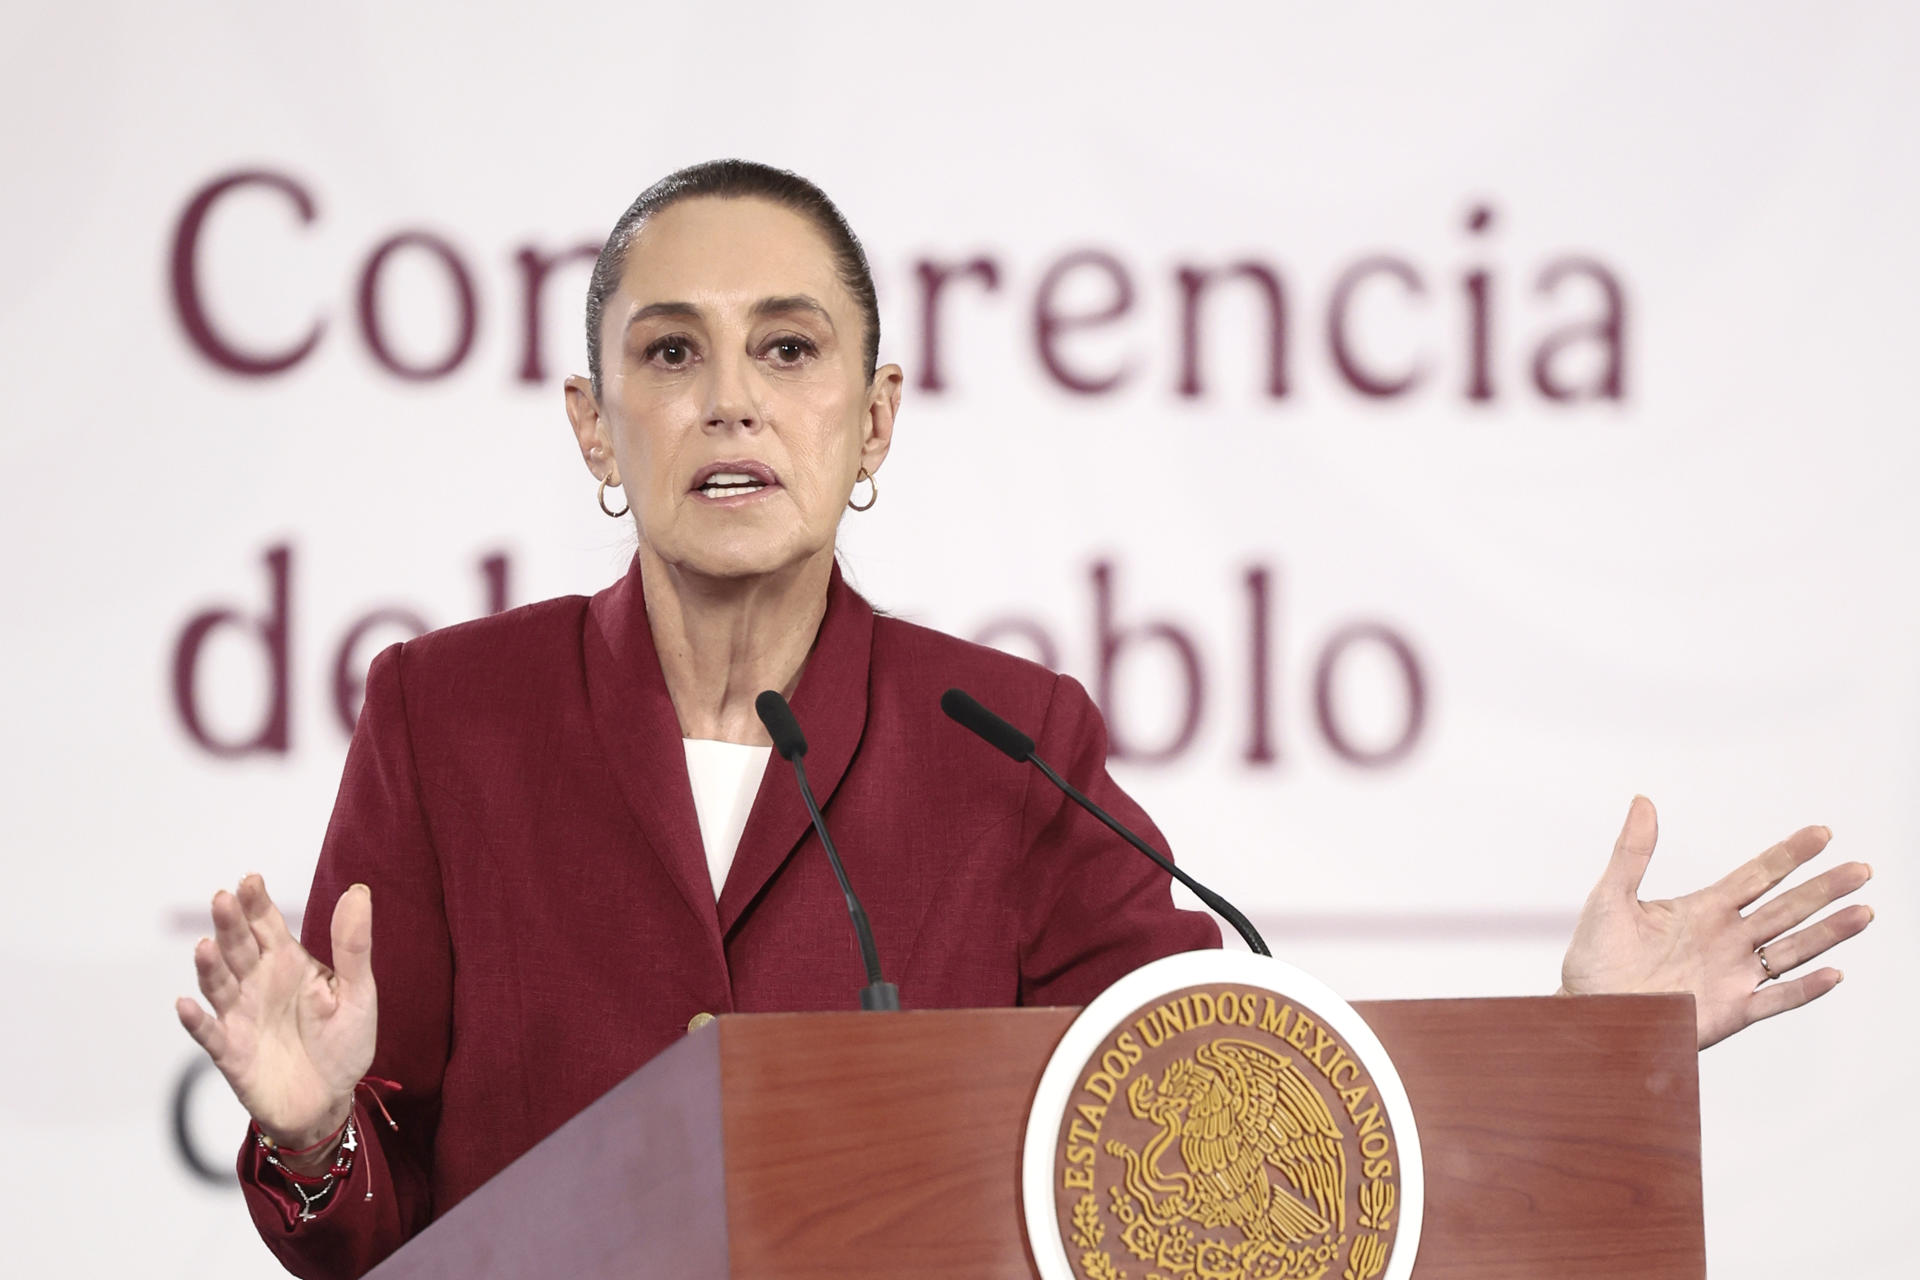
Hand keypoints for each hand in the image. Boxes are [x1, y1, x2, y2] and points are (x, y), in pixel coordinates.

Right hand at [175, 875, 377, 1148]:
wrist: (329, 1101)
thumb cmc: (342, 1043)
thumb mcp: (358, 992)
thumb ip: (353, 945)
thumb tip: (357, 891)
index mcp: (288, 963)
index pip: (267, 924)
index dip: (257, 902)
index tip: (251, 879)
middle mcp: (258, 983)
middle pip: (239, 947)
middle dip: (230, 923)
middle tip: (224, 898)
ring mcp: (240, 1016)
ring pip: (219, 984)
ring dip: (209, 965)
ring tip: (205, 945)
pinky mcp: (230, 1052)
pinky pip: (209, 1034)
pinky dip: (196, 1020)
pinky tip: (186, 1004)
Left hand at [1559, 796, 1873, 1048]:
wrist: (1587, 1008)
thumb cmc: (1595, 956)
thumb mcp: (1610, 896)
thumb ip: (1632, 852)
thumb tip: (1642, 801)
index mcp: (1703, 909)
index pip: (1757, 875)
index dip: (1789, 855)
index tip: (1821, 833)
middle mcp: (1726, 939)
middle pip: (1786, 909)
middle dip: (1823, 889)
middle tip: (1861, 869)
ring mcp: (1732, 975)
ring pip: (1792, 950)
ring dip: (1827, 933)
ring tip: (1863, 912)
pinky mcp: (1731, 1010)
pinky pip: (1776, 999)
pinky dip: (1804, 989)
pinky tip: (1833, 973)